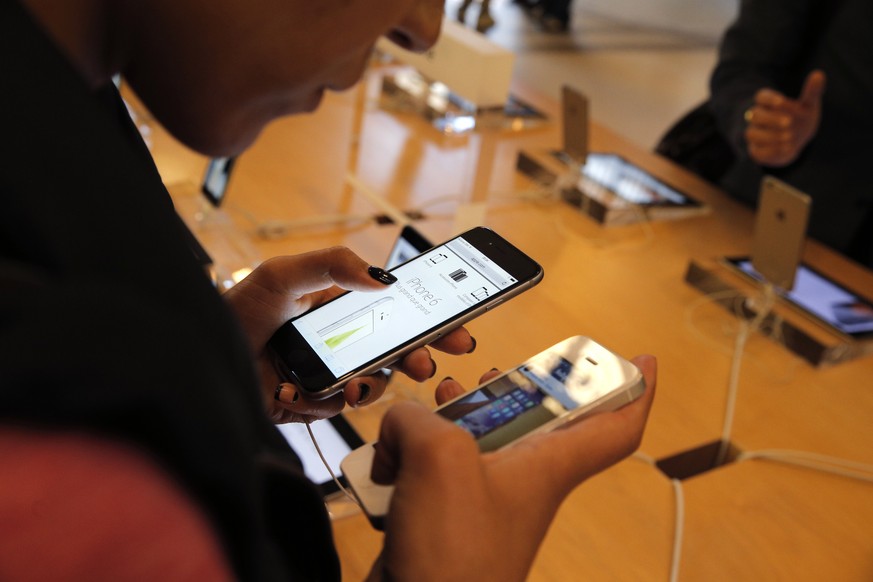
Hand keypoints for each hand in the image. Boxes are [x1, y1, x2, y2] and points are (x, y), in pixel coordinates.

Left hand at [222, 247, 475, 422]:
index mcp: (339, 308)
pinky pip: (335, 409)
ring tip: (353, 385)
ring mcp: (327, 374)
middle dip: (417, 357)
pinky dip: (327, 401)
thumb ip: (332, 265)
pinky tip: (307, 391)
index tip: (456, 327)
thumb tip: (383, 277)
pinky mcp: (311, 404)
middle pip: (394, 352)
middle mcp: (339, 341)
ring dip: (370, 385)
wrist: (197, 358)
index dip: (428, 321)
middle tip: (431, 363)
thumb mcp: (282, 275)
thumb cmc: (237, 310)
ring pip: (370, 385)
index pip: (394, 313)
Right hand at [368, 355, 656, 580]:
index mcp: (547, 464)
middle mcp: (522, 478)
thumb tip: (402, 424)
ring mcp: (483, 496)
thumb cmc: (455, 555)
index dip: (637, 390)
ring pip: (479, 438)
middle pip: (537, 419)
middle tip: (498, 373)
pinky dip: (414, 455)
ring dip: (453, 417)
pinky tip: (391, 458)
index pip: (618, 427)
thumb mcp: (440, 457)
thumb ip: (419, 419)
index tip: (643, 361)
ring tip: (435, 404)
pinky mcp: (445, 512)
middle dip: (515, 388)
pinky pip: (436, 468)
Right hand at [744, 70, 825, 166]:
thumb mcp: (808, 105)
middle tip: (788, 122)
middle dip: (770, 119)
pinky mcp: (755, 150)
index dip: (769, 99)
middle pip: (754, 115)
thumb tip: (819, 74)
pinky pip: (757, 151)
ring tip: (789, 137)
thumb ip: (812, 92)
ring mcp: (754, 134)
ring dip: (770, 136)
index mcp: (768, 103)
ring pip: (752, 133)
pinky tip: (787, 148)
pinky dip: (771, 150)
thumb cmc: (799, 118)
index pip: (761, 97)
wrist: (794, 141)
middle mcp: (757, 118)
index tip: (781, 101)